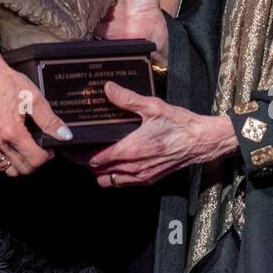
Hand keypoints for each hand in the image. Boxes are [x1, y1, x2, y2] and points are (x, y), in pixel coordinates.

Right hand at [0, 51, 70, 175]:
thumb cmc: (7, 82)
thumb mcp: (34, 97)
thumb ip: (50, 120)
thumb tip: (65, 135)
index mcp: (12, 132)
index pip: (36, 159)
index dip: (48, 156)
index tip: (50, 147)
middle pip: (24, 169)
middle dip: (37, 161)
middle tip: (41, 149)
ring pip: (9, 170)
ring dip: (21, 165)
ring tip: (28, 151)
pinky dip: (6, 163)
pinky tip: (13, 151)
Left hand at [88, 82, 234, 186]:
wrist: (201, 141)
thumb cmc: (179, 123)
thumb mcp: (153, 106)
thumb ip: (127, 99)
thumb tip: (107, 89)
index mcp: (131, 150)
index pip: (94, 159)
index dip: (79, 154)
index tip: (71, 145)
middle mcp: (133, 167)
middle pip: (96, 171)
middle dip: (84, 161)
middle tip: (77, 147)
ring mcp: (141, 176)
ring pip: (107, 181)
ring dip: (98, 170)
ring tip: (94, 154)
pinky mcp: (148, 179)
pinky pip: (122, 183)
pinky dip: (112, 175)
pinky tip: (114, 160)